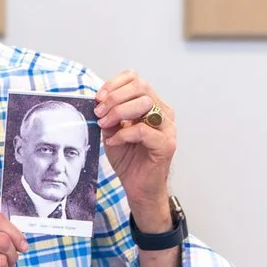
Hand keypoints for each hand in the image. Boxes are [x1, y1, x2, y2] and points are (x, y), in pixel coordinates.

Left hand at [94, 71, 175, 220]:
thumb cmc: (129, 159)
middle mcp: (163, 112)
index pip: (136, 79)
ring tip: (105, 125)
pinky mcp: (166, 144)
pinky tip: (114, 141)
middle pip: (141, 87)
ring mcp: (167, 128)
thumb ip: (109, 114)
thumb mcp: (113, 130)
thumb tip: (98, 101)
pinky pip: (143, 130)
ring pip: (145, 104)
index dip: (114, 84)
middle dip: (115, 97)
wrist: (138, 187)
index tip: (98, 98)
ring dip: (119, 113)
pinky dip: (124, 134)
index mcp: (152, 105)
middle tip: (99, 113)